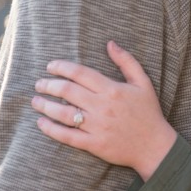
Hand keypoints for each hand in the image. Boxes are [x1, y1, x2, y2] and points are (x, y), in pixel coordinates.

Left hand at [32, 41, 176, 180]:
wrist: (155, 147)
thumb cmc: (148, 113)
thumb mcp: (143, 83)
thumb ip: (126, 61)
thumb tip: (110, 43)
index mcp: (112, 89)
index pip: (80, 73)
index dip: (61, 67)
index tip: (50, 67)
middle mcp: (102, 106)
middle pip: (67, 91)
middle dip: (48, 85)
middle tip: (39, 84)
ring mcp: (97, 126)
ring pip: (64, 113)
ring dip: (46, 106)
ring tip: (36, 101)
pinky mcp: (94, 144)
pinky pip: (68, 136)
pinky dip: (52, 129)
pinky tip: (41, 123)